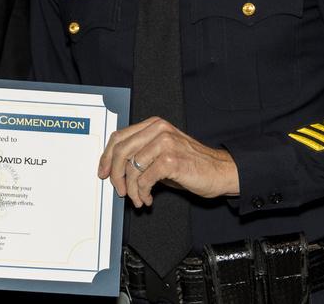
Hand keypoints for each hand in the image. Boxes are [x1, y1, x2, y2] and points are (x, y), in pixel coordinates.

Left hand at [98, 117, 239, 207]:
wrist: (220, 171)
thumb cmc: (192, 164)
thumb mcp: (163, 152)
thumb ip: (142, 153)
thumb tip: (116, 169)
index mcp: (154, 125)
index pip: (120, 136)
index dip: (107, 156)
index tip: (103, 172)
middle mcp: (159, 130)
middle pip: (121, 151)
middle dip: (116, 175)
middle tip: (119, 190)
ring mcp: (165, 143)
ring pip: (132, 168)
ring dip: (131, 189)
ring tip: (138, 199)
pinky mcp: (171, 160)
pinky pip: (144, 179)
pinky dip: (142, 193)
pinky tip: (148, 198)